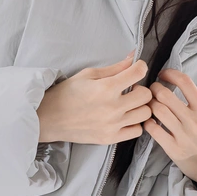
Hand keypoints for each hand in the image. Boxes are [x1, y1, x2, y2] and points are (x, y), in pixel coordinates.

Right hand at [37, 55, 152, 144]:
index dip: (141, 67)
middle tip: (131, 88)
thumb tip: (133, 57)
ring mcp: (113, 125)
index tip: (137, 68)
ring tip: (128, 104)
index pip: (138, 73)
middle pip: (146, 95)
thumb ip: (114, 68)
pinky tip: (125, 118)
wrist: (49, 118)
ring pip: (145, 114)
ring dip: (140, 106)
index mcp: (106, 88)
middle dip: (141, 88)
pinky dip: (134, 123)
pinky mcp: (110, 138)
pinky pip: (137, 131)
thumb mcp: (88, 74)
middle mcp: (112, 107)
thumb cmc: (66, 93)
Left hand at [145, 68, 196, 195]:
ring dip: (149, 104)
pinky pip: (153, 130)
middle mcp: (194, 120)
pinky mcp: (173, 149)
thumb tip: (174, 83)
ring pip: (157, 110)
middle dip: (153, 88)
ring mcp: (183, 135)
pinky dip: (147, 122)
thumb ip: (194, 102)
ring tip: (149, 105)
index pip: (185, 82)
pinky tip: (149, 121)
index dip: (170, 73)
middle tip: (151, 90)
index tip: (163, 74)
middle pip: (165, 94)